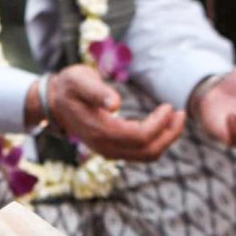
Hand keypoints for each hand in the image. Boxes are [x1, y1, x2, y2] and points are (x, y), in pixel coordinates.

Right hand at [48, 62, 184, 162]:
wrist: (53, 101)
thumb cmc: (69, 86)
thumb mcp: (79, 80)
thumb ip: (96, 91)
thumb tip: (115, 103)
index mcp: (100, 130)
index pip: (139, 136)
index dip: (159, 124)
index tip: (169, 106)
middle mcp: (105, 146)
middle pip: (148, 151)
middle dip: (169, 134)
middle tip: (182, 113)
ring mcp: (108, 151)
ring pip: (147, 155)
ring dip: (166, 139)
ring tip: (177, 118)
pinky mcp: (112, 149)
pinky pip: (141, 152)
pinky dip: (156, 141)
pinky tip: (163, 125)